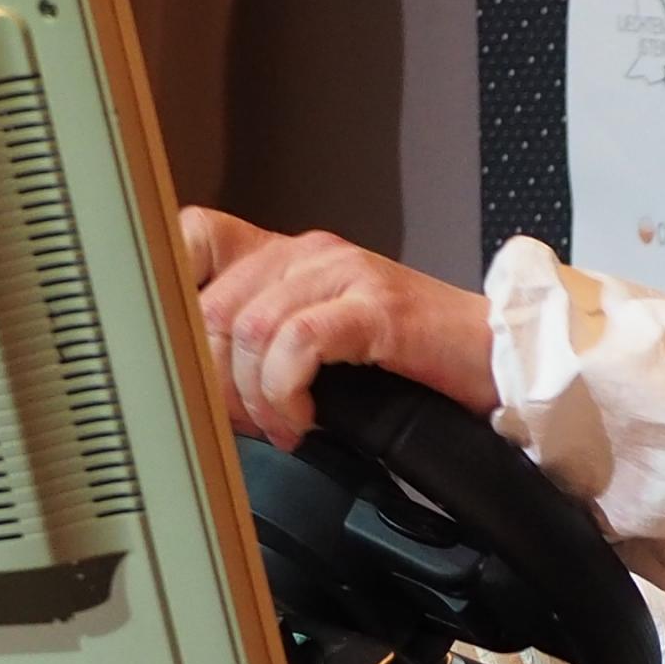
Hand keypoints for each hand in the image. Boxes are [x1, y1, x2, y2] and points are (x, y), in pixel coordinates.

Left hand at [177, 207, 494, 448]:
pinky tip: (307, 418)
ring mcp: (343, 273)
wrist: (495, 361)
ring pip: (249, 326)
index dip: (168, 294)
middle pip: (211, 305)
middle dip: (216, 381)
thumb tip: (199, 393)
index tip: (177, 362)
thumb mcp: (321, 348)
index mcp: (288, 256)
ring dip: (255, 396)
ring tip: (283, 427)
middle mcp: (308, 252)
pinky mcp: (376, 305)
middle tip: (246, 424)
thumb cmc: (411, 364)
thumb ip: (265, 349)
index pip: (194, 237)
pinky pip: (298, 343)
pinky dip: (288, 392)